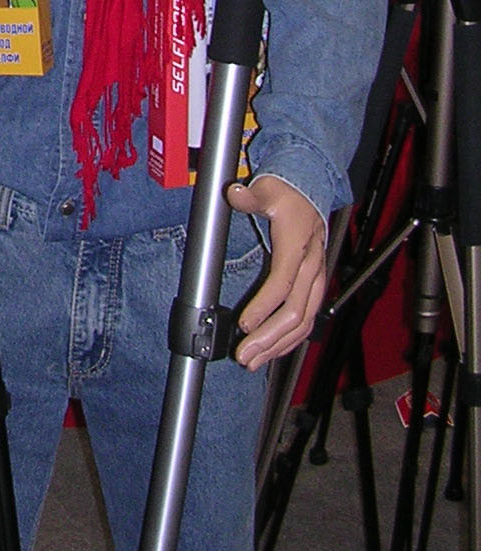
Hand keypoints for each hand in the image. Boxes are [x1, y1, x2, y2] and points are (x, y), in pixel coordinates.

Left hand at [227, 174, 326, 370]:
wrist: (309, 194)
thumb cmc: (286, 194)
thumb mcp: (267, 189)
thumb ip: (250, 196)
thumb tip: (234, 193)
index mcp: (298, 246)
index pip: (283, 283)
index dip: (264, 305)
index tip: (244, 323)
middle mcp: (311, 268)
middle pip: (295, 312)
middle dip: (269, 337)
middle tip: (244, 355)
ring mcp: (315, 281)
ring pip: (303, 322)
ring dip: (278, 345)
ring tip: (253, 361)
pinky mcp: (314, 288)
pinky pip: (306, 321)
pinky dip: (289, 340)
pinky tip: (272, 352)